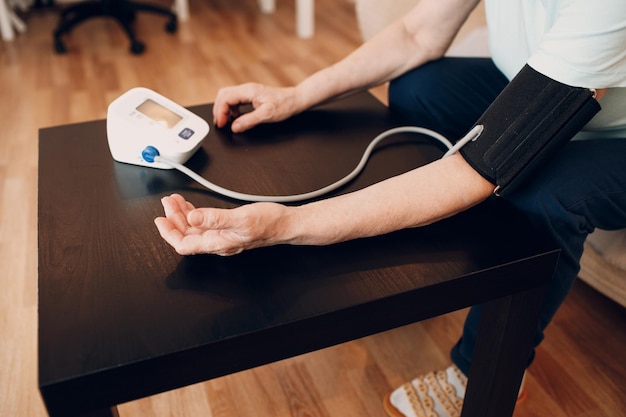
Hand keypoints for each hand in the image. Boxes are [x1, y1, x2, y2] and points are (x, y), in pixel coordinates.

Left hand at [154, 194, 290, 255]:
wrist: (285, 224)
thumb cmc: (269, 223)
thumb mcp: (241, 218)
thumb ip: (215, 218)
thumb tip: (192, 218)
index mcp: (218, 242)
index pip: (184, 244)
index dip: (169, 234)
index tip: (160, 219)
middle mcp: (217, 242)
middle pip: (186, 235)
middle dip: (173, 219)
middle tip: (168, 202)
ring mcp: (221, 236)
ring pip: (193, 229)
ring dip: (182, 215)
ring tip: (175, 201)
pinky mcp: (227, 228)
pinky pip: (204, 224)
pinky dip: (194, 214)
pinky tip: (191, 206)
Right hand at [212, 83, 298, 132]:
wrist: (295, 100)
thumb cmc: (284, 105)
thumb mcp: (266, 115)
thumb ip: (249, 121)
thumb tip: (234, 127)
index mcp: (248, 91)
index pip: (225, 98)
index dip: (220, 112)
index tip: (221, 124)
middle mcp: (247, 89)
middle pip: (223, 95)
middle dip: (218, 109)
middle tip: (220, 123)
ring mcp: (249, 91)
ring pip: (228, 96)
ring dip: (224, 108)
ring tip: (225, 121)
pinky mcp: (252, 95)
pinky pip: (235, 99)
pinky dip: (231, 108)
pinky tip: (236, 116)